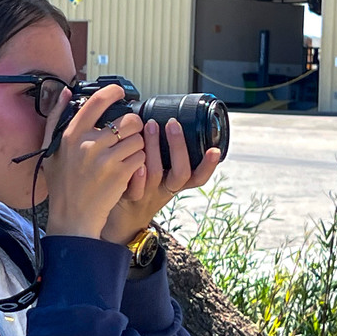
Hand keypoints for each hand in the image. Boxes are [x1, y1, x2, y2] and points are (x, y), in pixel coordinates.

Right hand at [42, 85, 145, 238]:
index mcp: (71, 136)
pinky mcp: (120, 175)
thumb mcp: (51, 151)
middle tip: (129, 133)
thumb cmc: (62, 186)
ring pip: (138, 139)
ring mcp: (105, 160)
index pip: (96, 102)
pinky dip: (138, 162)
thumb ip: (56, 119)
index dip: (113, 92)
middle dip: (133, 126)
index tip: (120, 92)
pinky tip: (127, 170)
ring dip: (137, 146)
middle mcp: (88, 145)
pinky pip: (141, 157)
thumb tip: (66, 93)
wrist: (72, 218)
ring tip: (125, 156)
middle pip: (128, 121)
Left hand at [100, 117, 221, 245]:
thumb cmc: (141, 188)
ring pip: (156, 173)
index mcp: (175, 184)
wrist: (121, 219)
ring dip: (154, 147)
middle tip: (173, 123)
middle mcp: (165, 189)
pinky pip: (135, 189)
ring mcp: (148, 194)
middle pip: (181, 173)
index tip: (215, 149)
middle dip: (178, 146)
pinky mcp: (129, 197)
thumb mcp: (159, 175)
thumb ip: (163, 154)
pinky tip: (137, 161)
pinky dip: (137, 175)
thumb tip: (163, 116)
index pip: (198, 177)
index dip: (208, 165)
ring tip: (150, 125)